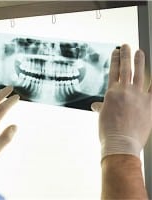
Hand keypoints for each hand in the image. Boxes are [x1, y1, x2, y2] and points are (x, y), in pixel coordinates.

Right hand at [91, 44, 151, 158]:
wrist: (121, 142)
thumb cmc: (109, 131)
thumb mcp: (102, 116)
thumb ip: (101, 107)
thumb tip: (95, 106)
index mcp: (111, 93)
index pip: (113, 71)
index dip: (115, 60)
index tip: (116, 52)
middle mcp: (124, 90)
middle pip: (126, 68)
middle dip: (126, 55)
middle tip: (127, 46)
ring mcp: (138, 96)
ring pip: (140, 73)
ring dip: (140, 61)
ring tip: (140, 52)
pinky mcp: (150, 103)